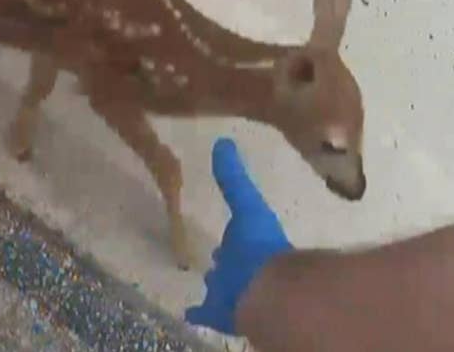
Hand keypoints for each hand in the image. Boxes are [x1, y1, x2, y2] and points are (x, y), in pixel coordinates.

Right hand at [184, 138, 293, 334]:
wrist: (265, 288)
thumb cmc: (257, 243)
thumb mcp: (246, 203)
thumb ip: (235, 177)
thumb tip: (224, 141)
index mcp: (249, 243)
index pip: (239, 235)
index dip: (233, 234)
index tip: (227, 231)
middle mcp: (243, 267)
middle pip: (231, 261)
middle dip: (225, 257)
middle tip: (215, 253)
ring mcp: (233, 292)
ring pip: (221, 285)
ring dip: (216, 281)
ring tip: (205, 277)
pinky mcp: (221, 312)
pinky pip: (207, 312)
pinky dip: (199, 311)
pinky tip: (189, 312)